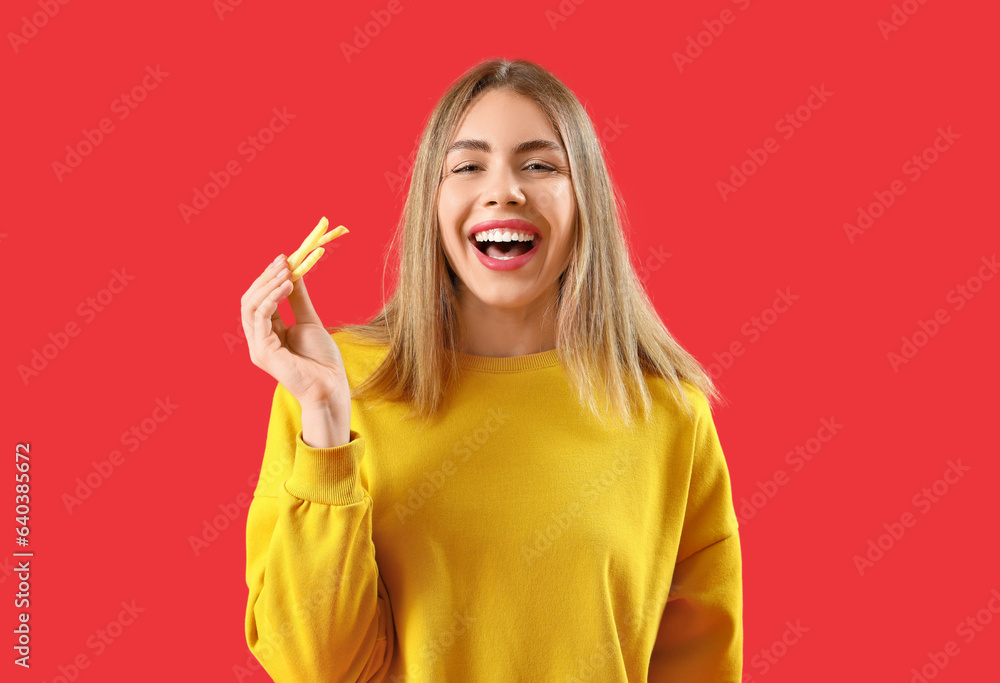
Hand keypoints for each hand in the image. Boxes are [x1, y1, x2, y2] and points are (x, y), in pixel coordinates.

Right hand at [240, 255, 350, 413]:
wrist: (331, 386)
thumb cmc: (322, 360)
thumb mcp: (309, 321)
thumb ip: (298, 299)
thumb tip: (294, 273)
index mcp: (268, 333)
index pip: (259, 299)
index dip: (269, 278)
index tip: (284, 259)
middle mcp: (258, 339)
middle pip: (250, 300)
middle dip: (266, 277)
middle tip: (283, 260)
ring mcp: (258, 346)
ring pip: (250, 306)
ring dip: (268, 284)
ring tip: (287, 271)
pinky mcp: (263, 352)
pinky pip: (259, 317)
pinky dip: (271, 298)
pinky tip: (287, 286)